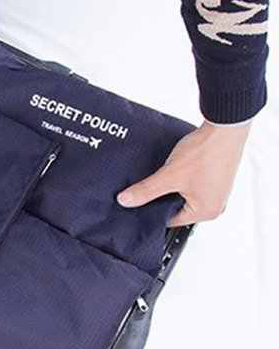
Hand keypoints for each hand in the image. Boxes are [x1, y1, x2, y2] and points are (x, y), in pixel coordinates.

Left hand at [116, 120, 249, 226]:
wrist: (224, 127)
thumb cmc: (206, 152)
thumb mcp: (169, 175)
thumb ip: (145, 191)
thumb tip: (125, 201)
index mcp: (206, 212)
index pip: (170, 220)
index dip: (151, 212)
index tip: (137, 206)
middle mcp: (215, 205)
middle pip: (177, 208)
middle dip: (161, 199)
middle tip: (145, 190)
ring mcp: (216, 192)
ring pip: (183, 196)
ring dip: (170, 188)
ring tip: (160, 179)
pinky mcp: (215, 178)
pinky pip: (192, 186)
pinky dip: (180, 180)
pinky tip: (172, 171)